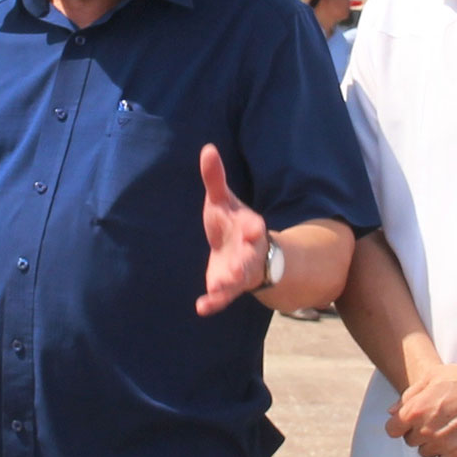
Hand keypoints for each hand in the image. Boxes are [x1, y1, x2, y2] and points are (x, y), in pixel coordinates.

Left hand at [196, 146, 269, 315]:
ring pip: (238, 279)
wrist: (242, 252)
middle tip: (239, 265)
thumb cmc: (232, 224)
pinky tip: (201, 308)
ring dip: (230, 282)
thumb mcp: (223, 200)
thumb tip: (207, 148)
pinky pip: (223, 298)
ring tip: (218, 285)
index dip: (254, 227)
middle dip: (246, 260)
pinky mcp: (228, 287)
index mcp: (250, 227)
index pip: (255, 226)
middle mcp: (248, 250)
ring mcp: (239, 271)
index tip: (254, 228)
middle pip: (250, 256)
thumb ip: (216, 179)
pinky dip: (214, 303)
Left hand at [382, 354, 456, 456]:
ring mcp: (442, 443)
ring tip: (447, 432)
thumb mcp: (431, 377)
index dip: (401, 425)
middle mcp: (425, 428)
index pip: (392, 430)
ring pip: (424, 453)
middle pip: (410, 441)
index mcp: (414, 409)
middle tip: (436, 422)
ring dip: (432, 445)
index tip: (411, 422)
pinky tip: (447, 452)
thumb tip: (391, 413)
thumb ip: (408, 396)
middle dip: (418, 433)